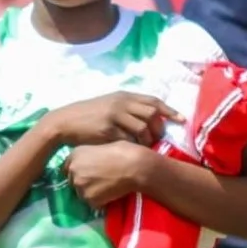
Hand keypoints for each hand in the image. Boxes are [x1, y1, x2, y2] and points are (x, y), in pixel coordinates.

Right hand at [44, 93, 175, 149]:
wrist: (65, 122)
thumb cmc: (88, 115)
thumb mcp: (109, 105)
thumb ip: (127, 108)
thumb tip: (149, 118)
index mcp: (123, 96)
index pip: (153, 101)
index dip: (169, 111)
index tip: (181, 120)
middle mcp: (121, 103)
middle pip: (152, 114)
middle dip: (159, 128)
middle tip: (158, 138)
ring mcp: (114, 116)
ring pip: (143, 128)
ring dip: (148, 140)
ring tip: (145, 147)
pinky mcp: (107, 130)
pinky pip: (128, 140)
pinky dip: (134, 146)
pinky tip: (132, 151)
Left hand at [65, 141, 162, 208]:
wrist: (134, 166)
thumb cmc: (122, 152)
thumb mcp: (100, 146)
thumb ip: (88, 156)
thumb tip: (88, 165)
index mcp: (74, 154)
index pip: (68, 168)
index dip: (80, 172)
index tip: (89, 174)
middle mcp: (73, 170)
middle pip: (73, 182)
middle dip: (84, 182)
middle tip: (101, 180)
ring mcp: (79, 186)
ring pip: (82, 193)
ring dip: (91, 193)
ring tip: (107, 187)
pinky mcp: (89, 199)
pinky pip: (92, 203)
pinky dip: (100, 201)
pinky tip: (111, 192)